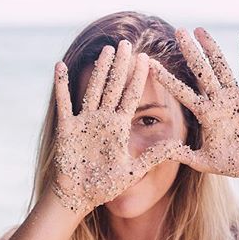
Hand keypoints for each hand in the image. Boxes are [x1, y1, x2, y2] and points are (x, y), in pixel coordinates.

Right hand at [51, 39, 188, 215]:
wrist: (78, 196)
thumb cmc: (104, 186)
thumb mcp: (132, 171)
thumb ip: (153, 157)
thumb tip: (178, 145)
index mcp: (118, 127)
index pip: (130, 96)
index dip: (138, 78)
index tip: (147, 58)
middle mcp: (102, 120)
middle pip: (112, 86)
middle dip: (120, 65)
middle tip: (126, 43)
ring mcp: (84, 121)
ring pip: (92, 89)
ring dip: (98, 69)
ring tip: (105, 50)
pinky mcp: (66, 128)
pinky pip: (64, 102)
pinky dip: (61, 84)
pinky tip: (60, 66)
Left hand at [147, 27, 238, 179]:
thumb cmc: (229, 163)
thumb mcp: (202, 161)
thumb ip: (182, 154)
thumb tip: (160, 151)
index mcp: (203, 113)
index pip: (180, 91)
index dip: (166, 78)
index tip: (150, 64)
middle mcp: (216, 100)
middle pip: (200, 70)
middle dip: (189, 51)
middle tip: (178, 30)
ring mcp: (234, 96)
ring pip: (221, 66)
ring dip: (212, 48)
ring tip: (200, 29)